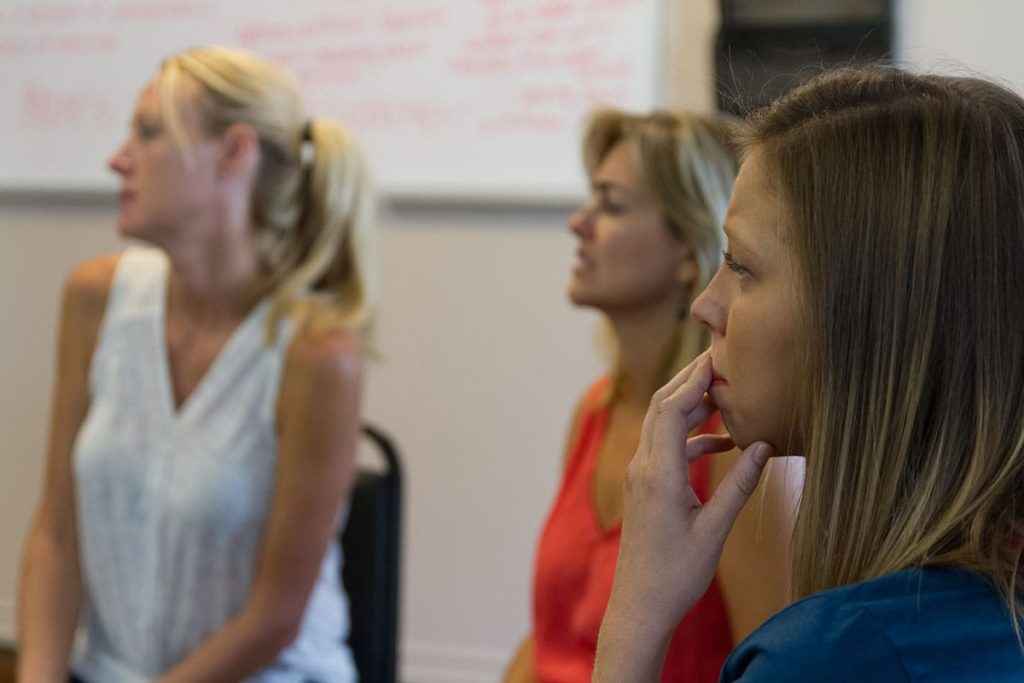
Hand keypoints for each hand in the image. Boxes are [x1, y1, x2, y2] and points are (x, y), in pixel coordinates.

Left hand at [594, 352, 772, 681]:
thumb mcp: (715, 530)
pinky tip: (722, 444)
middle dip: (690, 382)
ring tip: (727, 396)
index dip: (693, 380)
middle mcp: (643, 467)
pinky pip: (665, 448)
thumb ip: (740, 486)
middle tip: (721, 361)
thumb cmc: (677, 573)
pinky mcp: (645, 487)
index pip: (671, 409)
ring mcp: (641, 476)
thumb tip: (765, 445)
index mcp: (658, 474)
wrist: (640, 605)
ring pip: (662, 426)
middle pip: (662, 408)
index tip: (717, 357)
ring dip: (691, 409)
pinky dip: (690, 438)